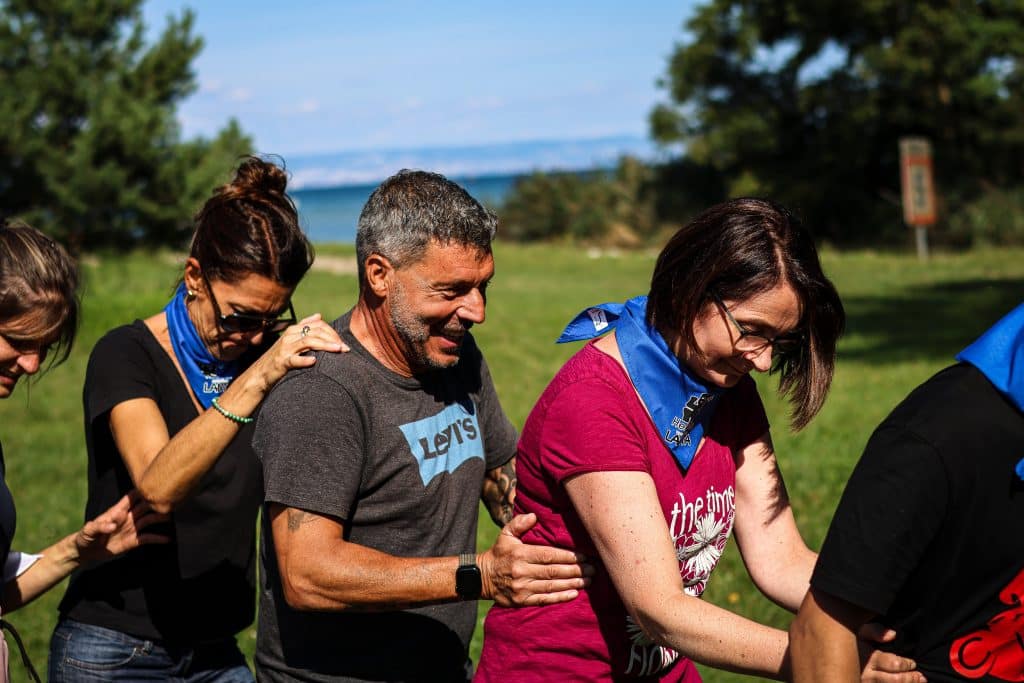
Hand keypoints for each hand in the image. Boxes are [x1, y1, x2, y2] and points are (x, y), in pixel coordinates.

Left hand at [74, 491, 169, 564]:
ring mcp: (131, 529)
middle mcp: (127, 518)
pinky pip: (147, 538)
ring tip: (174, 518)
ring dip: (160, 519)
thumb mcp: (88, 530)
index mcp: (117, 511)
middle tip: (170, 501)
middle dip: (156, 503)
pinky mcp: (132, 541)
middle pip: (145, 507)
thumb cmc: (85, 537)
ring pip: (149, 520)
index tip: (155, 484)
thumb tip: (113, 525)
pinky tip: (169, 539)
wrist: (85, 552)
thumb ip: (100, 526)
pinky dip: (158, 538)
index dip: (142, 490)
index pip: (131, 497)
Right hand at [253, 313, 347, 390]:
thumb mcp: (292, 339)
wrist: (261, 373)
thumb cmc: (281, 356)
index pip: (318, 324)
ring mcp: (285, 348)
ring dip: (325, 345)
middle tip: (345, 348)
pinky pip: (295, 359)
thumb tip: (319, 315)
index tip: (343, 342)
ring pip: (309, 341)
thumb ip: (305, 327)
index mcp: (294, 329)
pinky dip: (305, 360)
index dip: (333, 332)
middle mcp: (290, 335)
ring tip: (338, 350)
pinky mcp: (282, 361)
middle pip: (316, 331)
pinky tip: (314, 361)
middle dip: (333, 338)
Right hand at [477, 513, 591, 606]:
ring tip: (589, 580)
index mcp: (520, 554)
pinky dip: (560, 597)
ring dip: (572, 583)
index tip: (585, 556)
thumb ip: (519, 523)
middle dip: (576, 570)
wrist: (481, 577)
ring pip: (551, 585)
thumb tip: (534, 516)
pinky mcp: (522, 601)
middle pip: (553, 571)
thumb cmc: (499, 553)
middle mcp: (522, 571)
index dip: (568, 556)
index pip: (549, 555)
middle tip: (593, 568)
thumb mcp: (505, 534)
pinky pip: (544, 599)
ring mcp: (522, 588)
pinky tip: (574, 594)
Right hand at [857, 622, 926, 681]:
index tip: (912, 663)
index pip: (893, 664)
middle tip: (919, 675)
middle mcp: (868, 676)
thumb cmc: (858, 646)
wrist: (846, 661)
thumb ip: (875, 631)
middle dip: (911, 678)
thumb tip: (892, 635)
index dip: (906, 664)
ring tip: (919, 681)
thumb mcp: (862, 634)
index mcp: (868, 660)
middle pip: (896, 680)